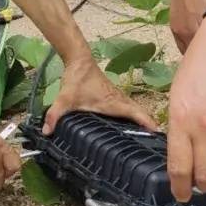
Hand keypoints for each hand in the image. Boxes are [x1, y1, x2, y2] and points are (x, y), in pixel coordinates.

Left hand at [44, 56, 158, 133]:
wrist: (80, 60)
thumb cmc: (77, 79)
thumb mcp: (65, 98)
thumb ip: (55, 115)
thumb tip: (47, 132)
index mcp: (114, 103)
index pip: (137, 114)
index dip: (148, 124)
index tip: (158, 136)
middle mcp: (120, 100)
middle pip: (140, 115)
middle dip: (150, 128)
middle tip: (156, 145)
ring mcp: (119, 97)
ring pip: (135, 111)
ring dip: (143, 122)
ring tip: (148, 140)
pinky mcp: (115, 96)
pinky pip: (129, 108)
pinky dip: (135, 116)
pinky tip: (131, 127)